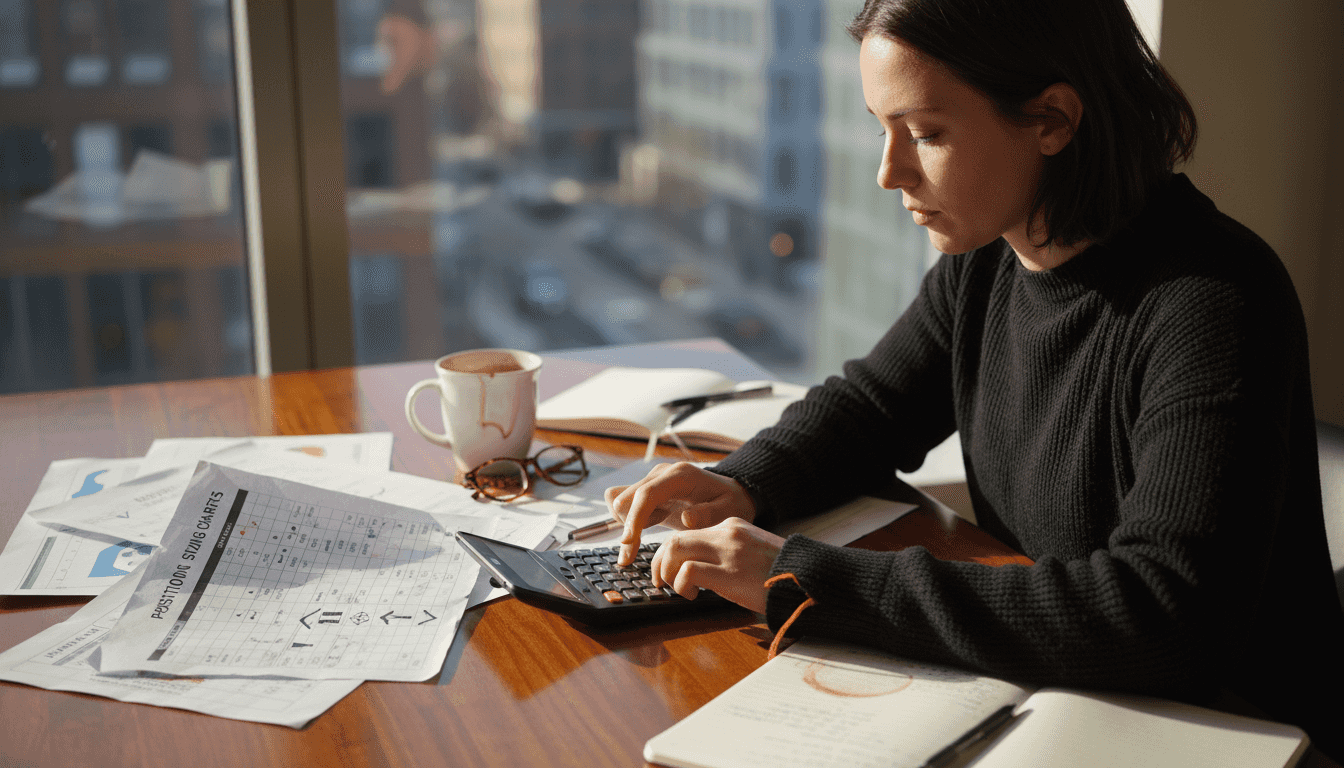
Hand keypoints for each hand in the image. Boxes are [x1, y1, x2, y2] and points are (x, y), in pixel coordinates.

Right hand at [605, 462, 756, 565]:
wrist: (730, 494)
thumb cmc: (731, 503)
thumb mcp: (730, 511)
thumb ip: (709, 515)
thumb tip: (687, 519)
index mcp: (680, 476)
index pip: (647, 494)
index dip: (634, 518)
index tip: (628, 543)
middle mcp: (662, 474)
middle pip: (626, 498)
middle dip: (626, 528)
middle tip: (634, 555)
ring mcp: (653, 480)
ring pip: (619, 501)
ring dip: (625, 525)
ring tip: (643, 542)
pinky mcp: (648, 489)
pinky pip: (624, 504)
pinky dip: (628, 521)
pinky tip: (646, 530)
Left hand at [648, 518, 784, 613]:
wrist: (811, 579)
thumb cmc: (785, 574)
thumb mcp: (754, 554)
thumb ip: (728, 555)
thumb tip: (701, 570)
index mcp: (732, 527)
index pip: (688, 532)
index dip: (671, 553)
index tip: (668, 569)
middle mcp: (727, 533)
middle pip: (674, 538)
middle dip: (660, 562)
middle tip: (661, 581)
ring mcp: (728, 551)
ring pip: (674, 549)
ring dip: (667, 572)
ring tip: (677, 589)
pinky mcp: (730, 572)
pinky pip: (688, 571)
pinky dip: (682, 584)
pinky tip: (692, 595)